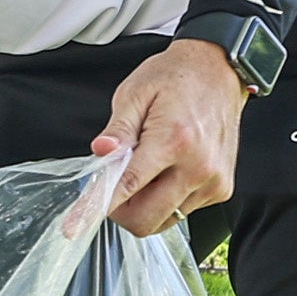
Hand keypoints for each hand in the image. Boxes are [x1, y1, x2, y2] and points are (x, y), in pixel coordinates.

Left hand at [92, 39, 248, 236]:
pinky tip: (168, 170)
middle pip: (145, 219)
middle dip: (120, 211)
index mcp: (173, 140)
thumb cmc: (176, 77)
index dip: (97, 207)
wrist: (218, 70)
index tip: (75, 225)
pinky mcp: (221, 189)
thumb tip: (100, 153)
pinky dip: (166, 200)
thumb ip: (117, 130)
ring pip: (163, 220)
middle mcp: (197, 166)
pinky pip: (182, 212)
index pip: (127, 187)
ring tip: (147, 169)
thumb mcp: (134, 94)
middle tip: (113, 186)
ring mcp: (212, 181)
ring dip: (144, 205)